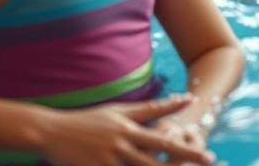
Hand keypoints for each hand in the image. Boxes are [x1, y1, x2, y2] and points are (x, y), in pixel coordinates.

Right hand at [37, 95, 212, 165]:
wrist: (51, 131)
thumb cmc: (91, 120)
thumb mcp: (121, 111)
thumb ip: (154, 107)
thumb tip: (187, 98)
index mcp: (129, 131)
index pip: (164, 143)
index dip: (186, 151)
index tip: (207, 156)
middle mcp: (120, 147)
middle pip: (154, 164)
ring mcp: (106, 162)